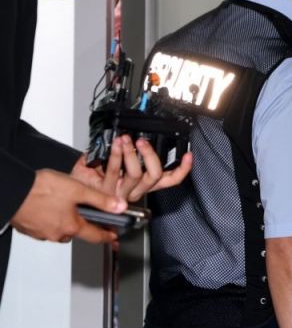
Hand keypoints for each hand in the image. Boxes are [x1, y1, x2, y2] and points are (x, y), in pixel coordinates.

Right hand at [10, 169, 125, 243]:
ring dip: (65, 220)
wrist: (12, 190)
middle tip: (88, 213)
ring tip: (66, 205)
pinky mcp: (29, 229)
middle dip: (83, 223)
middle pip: (76, 232)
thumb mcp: (78, 190)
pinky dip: (50, 219)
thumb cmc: (41, 190)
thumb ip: (101, 200)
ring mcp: (41, 233)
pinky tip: (49, 206)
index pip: (95, 236)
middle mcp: (56, 234)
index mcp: (71, 226)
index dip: (107, 236)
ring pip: (59, 229)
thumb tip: (120, 206)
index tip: (113, 237)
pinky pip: (45, 226)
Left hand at [72, 135, 192, 201]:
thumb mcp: (114, 164)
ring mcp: (120, 192)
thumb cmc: (91, 178)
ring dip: (131, 153)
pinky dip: (116, 155)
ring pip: (137, 174)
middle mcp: (135, 191)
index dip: (182, 169)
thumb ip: (127, 155)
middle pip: (155, 176)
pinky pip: (115, 171)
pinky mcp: (106, 191)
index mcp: (142, 185)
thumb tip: (135, 135)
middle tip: (143, 141)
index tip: (188, 155)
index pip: (169, 180)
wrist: (69, 192)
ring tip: (126, 140)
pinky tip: (116, 145)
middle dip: (151, 155)